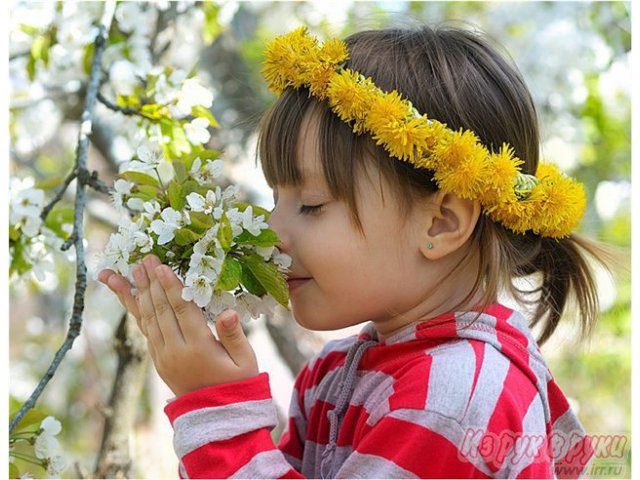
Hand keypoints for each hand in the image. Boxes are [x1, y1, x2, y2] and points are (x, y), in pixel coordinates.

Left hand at [98, 255, 258, 395]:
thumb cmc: (237, 384)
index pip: (182, 311)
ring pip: (148, 319)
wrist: (216, 416)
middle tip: (144, 258)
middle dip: (151, 282)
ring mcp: (163, 356)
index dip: (171, 287)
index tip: (161, 266)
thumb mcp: (245, 361)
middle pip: (160, 310)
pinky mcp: (158, 359)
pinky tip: (130, 294)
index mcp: (199, 348)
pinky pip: (145, 329)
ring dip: (139, 292)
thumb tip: (228, 311)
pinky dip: (136, 310)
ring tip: (130, 269)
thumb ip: (235, 335)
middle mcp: (175, 351)